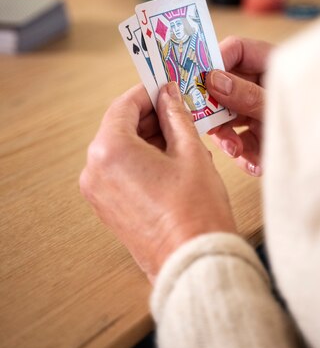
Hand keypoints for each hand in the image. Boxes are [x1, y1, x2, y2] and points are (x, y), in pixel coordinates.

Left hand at [79, 82, 235, 282]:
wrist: (194, 261)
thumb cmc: (195, 211)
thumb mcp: (190, 151)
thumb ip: (176, 116)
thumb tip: (169, 95)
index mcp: (110, 150)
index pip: (124, 106)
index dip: (148, 92)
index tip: (165, 86)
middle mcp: (95, 170)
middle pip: (120, 127)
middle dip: (149, 116)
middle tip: (178, 108)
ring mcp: (98, 192)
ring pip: (120, 149)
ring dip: (147, 137)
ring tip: (181, 135)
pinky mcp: (107, 207)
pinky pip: (120, 170)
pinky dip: (141, 158)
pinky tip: (170, 158)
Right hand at [206, 36, 273, 176]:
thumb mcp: (278, 106)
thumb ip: (247, 94)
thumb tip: (213, 79)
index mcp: (270, 65)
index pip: (235, 50)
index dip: (214, 60)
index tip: (198, 78)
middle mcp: (261, 86)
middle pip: (225, 87)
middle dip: (217, 108)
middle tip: (207, 123)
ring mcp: (261, 111)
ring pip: (229, 117)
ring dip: (229, 137)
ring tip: (236, 150)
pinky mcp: (263, 135)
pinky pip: (242, 141)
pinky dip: (245, 154)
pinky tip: (255, 164)